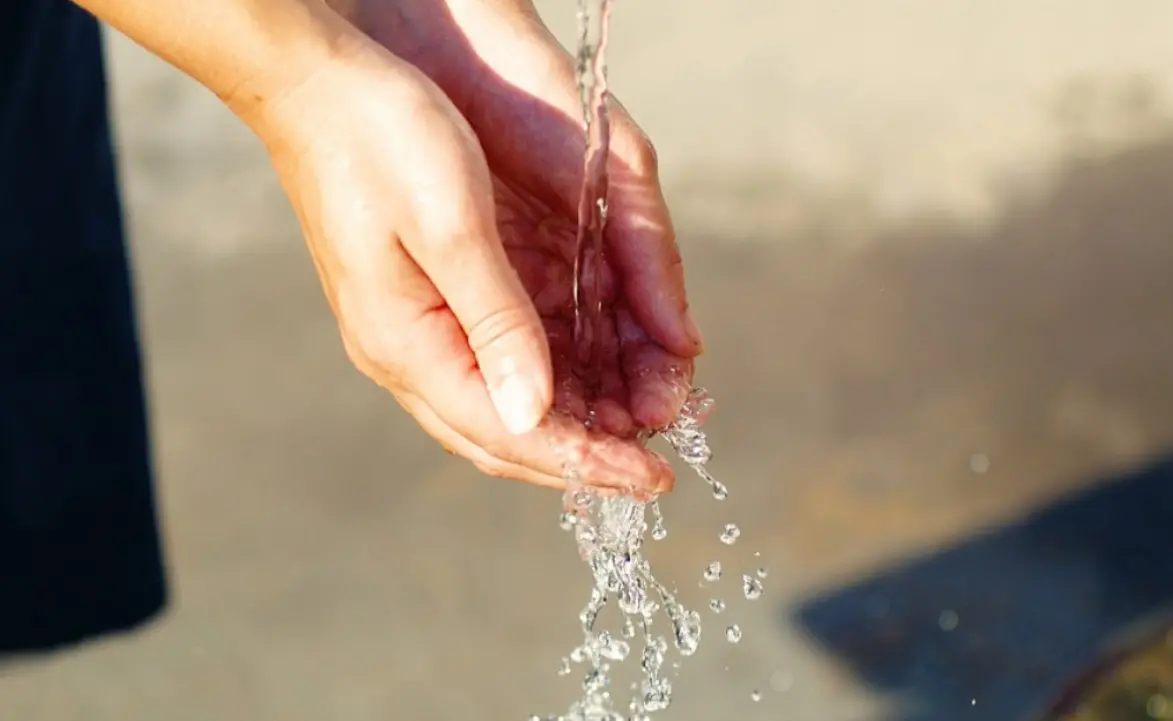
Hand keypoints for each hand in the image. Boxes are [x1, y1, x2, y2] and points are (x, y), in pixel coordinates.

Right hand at [253, 5, 701, 494]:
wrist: (315, 85)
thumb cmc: (380, 138)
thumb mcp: (452, 226)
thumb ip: (496, 322)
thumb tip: (533, 414)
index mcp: (407, 343)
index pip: (507, 433)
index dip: (584, 461)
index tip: (651, 479)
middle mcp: (403, 352)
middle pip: (501, 437)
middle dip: (580, 459)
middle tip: (651, 470)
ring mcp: (408, 332)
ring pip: (498, 408)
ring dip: (568, 426)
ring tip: (634, 429)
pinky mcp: (421, 304)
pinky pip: (490, 368)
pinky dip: (546, 385)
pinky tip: (588, 381)